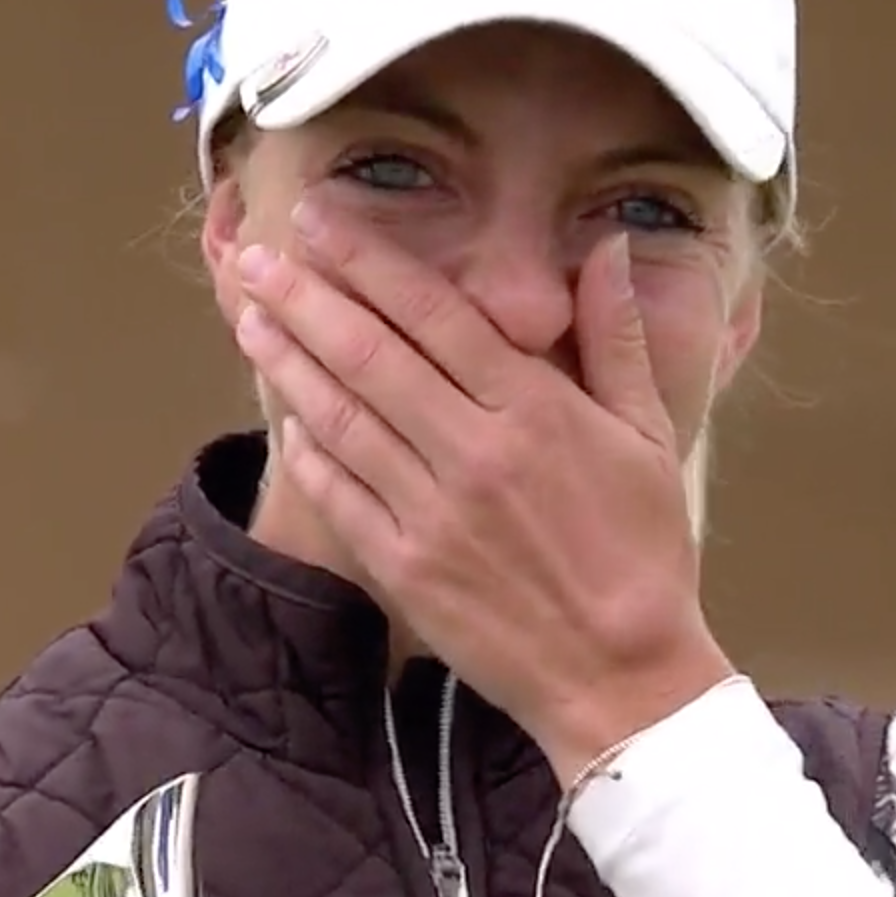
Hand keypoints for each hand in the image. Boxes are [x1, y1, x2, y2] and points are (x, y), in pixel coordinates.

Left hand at [232, 199, 735, 784]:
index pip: (433, 312)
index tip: (319, 220)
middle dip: (304, 296)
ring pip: (341, 417)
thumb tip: (606, 247)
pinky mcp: (404, 568)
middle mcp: (472, 452)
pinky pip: (339, 495)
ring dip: (287, 361)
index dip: (367, 260)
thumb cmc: (643, 551)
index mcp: (534, 410)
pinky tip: (284, 416)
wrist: (624, 676)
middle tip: (255, 256)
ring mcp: (430, 513)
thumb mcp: (647, 435)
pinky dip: (306, 451)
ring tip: (249, 317)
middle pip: (369, 354)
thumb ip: (616, 336)